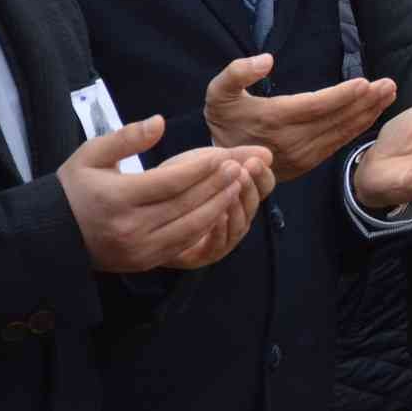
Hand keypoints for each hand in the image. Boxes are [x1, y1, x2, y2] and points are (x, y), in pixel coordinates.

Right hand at [56, 115, 272, 273]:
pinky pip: (186, 242)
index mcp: (116, 198)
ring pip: (192, 225)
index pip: (171, 180)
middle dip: (218, 183)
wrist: (53, 235)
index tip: (224, 153)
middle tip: (241, 165)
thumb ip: (126, 138)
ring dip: (220, 204)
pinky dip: (208, 225)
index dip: (203, 167)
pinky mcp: (146, 261)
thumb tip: (159, 122)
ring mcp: (139, 248)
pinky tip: (223, 207)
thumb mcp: (91, 155)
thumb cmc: (75, 188)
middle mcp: (130, 227)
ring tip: (239, 183)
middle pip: (187, 203)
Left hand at [164, 148, 276, 269]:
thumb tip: (268, 155)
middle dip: (249, 188)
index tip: (253, 163)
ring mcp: (223, 238)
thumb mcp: (207, 164)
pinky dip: (220, 230)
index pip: (264, 186)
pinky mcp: (204, 255)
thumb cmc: (178, 182)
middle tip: (241, 173)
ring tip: (230, 191)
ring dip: (237, 207)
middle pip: (254, 205)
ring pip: (240, 225)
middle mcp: (237, 218)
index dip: (262, 176)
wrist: (143, 205)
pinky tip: (216, 215)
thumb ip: (235, 156)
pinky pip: (218, 245)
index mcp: (241, 194)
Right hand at [204, 54, 395, 181]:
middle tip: (389, 84)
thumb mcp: (217, 93)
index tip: (365, 82)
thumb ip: (237, 73)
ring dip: (368, 113)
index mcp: (272, 119)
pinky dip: (359, 128)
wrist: (223, 163)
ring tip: (389, 94)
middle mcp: (291, 140)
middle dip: (366, 101)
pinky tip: (373, 113)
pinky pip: (339, 143)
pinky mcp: (309, 163)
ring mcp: (302, 155)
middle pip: (335, 119)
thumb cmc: (223, 120)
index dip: (341, 95)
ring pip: (342, 132)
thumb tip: (267, 60)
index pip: (315, 106)